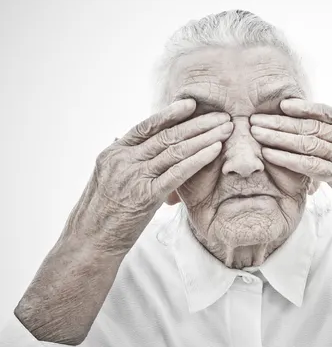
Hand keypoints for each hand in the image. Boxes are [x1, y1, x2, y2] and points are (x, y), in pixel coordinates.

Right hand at [14, 99, 231, 343]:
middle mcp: (124, 160)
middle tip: (222, 116)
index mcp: (114, 153)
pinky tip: (215, 150)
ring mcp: (134, 177)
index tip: (192, 104)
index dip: (170, 113)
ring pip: (176, 150)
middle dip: (198, 124)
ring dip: (205, 137)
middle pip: (167, 135)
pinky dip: (199, 159)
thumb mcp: (107, 179)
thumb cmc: (102, 213)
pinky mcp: (146, 196)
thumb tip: (127, 142)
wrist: (90, 242)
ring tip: (226, 129)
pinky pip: (178, 172)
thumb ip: (122, 160)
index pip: (146, 126)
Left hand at [250, 99, 331, 312]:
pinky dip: (289, 158)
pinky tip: (272, 155)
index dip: (306, 107)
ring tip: (257, 133)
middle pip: (314, 125)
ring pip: (309, 142)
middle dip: (283, 122)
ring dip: (279, 137)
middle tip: (258, 118)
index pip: (331, 113)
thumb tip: (331, 142)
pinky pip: (312, 165)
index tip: (283, 104)